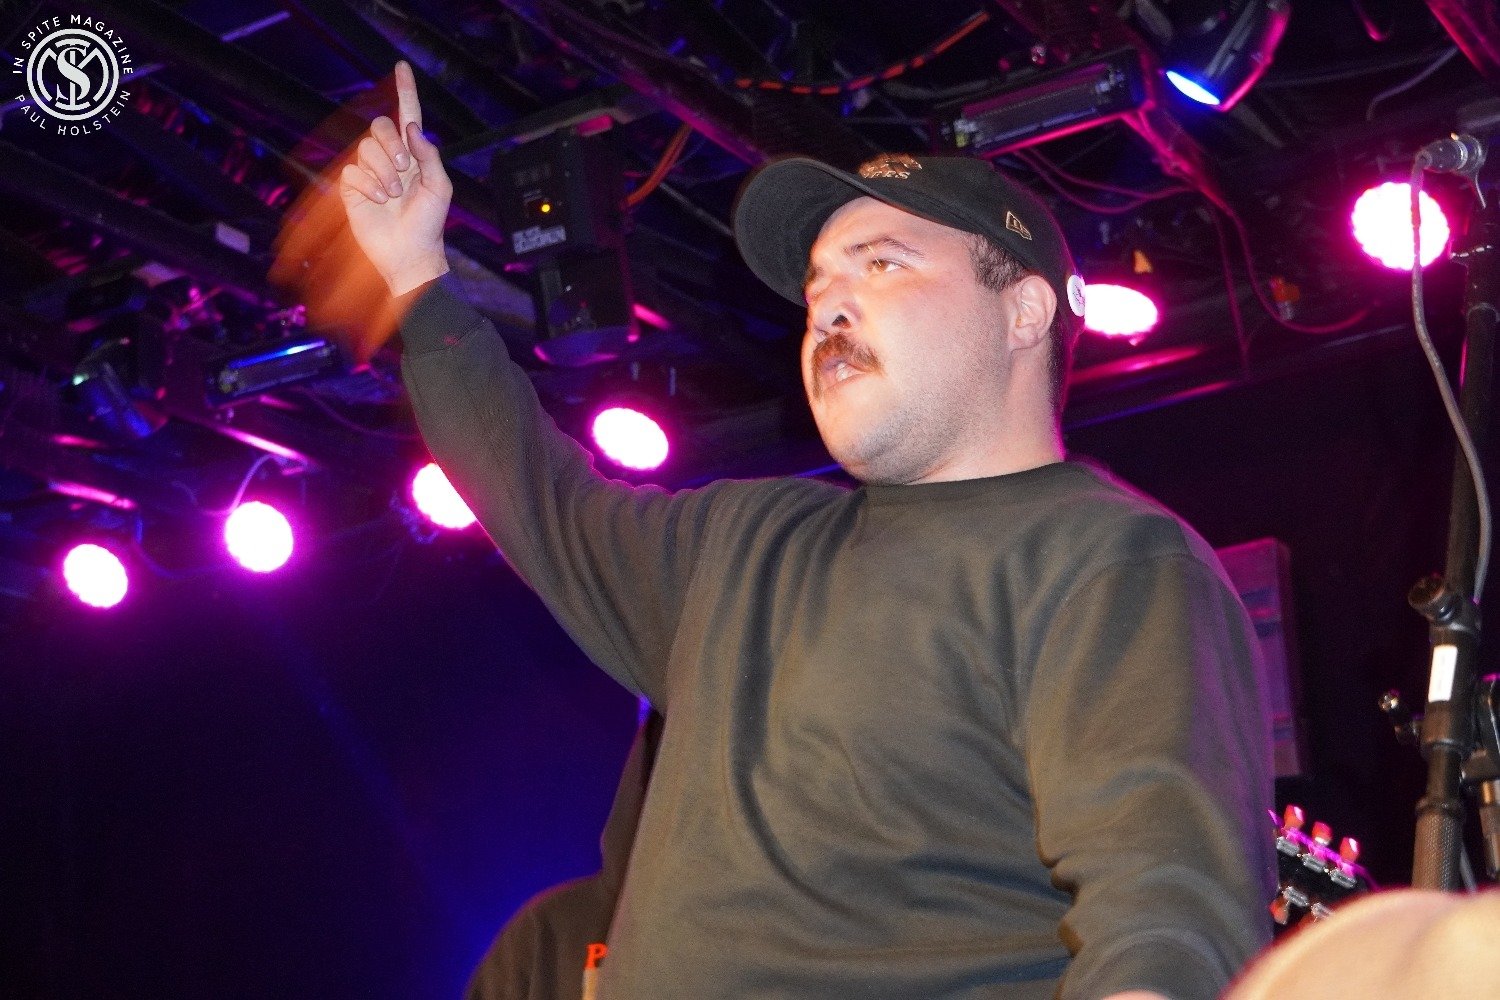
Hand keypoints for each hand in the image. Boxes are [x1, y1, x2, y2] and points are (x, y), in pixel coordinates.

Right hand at [339, 61, 451, 294]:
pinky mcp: (352, 188)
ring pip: (366, 148)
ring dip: (382, 171)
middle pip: (381, 126)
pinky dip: (367, 184)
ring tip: (392, 194)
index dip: (405, 91)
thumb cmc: (429, 223)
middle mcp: (391, 159)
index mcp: (414, 155)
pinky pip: (353, 170)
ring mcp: (370, 172)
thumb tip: (412, 128)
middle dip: (391, 145)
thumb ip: (430, 156)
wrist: (409, 253)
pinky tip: (377, 200)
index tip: (402, 66)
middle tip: (403, 170)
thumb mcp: (440, 188)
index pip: (408, 115)